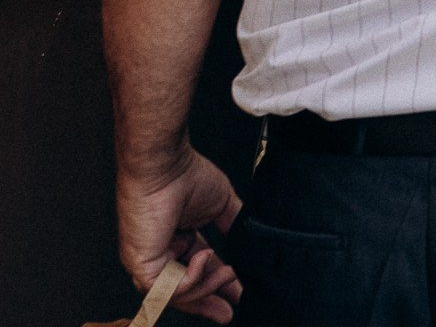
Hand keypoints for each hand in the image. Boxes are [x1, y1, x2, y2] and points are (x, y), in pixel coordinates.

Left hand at [118, 148, 243, 323]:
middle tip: (228, 312)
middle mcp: (159, 254)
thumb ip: (233, 225)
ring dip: (207, 287)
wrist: (166, 167)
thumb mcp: (220, 205)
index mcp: (176, 240)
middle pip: (183, 291)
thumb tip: (249, 242)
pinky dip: (192, 278)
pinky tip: (206, 256)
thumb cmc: (185, 176)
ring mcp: (147, 262)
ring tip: (229, 273)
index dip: (216, 286)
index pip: (195, 272)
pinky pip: (168, 288)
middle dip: (207, 303)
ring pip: (177, 294)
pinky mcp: (141, 265)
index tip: (237, 295)